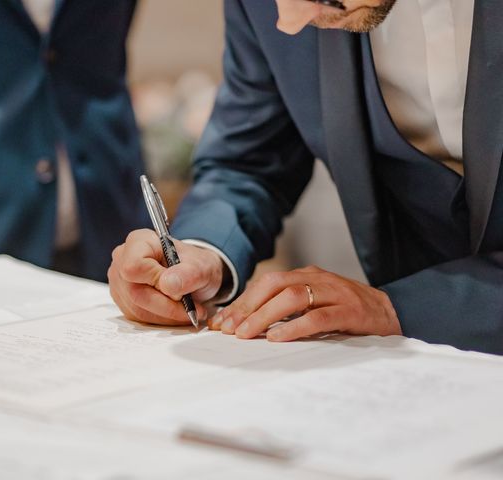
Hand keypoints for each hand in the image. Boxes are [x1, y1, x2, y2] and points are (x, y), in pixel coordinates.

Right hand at [108, 229, 224, 325]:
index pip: (133, 266)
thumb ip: (188, 274)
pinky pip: (139, 318)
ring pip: (138, 309)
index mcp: (139, 241)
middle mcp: (122, 260)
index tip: (179, 288)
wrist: (196, 275)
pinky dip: (161, 319)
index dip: (156, 281)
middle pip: (135, 292)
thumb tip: (168, 285)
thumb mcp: (202, 266)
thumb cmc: (195, 265)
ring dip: (167, 315)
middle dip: (167, 306)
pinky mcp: (124, 300)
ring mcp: (120, 282)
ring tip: (188, 310)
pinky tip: (175, 312)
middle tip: (191, 306)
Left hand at [209, 265, 400, 340]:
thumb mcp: (315, 304)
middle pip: (274, 284)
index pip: (266, 283)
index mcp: (306, 275)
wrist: (394, 312)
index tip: (222, 321)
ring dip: (265, 316)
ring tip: (247, 334)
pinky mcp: (350, 311)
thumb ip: (287, 309)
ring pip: (292, 297)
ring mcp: (335, 293)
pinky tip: (278, 338)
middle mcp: (317, 279)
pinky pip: (318, 316)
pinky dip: (295, 327)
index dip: (242, 301)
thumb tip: (248, 325)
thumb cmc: (347, 312)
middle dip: (247, 306)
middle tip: (228, 329)